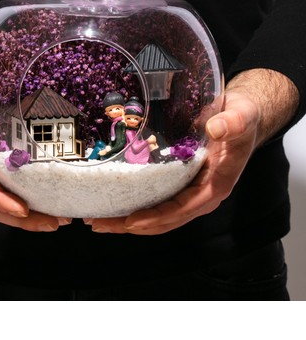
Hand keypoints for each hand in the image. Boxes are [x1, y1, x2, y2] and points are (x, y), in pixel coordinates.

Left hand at [84, 69, 298, 234]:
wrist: (241, 115)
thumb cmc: (242, 117)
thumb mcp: (241, 116)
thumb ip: (231, 123)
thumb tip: (216, 129)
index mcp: (216, 186)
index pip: (183, 209)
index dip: (158, 217)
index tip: (131, 221)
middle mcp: (201, 193)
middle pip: (164, 218)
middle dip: (131, 224)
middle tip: (99, 224)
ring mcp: (189, 189)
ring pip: (157, 212)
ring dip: (127, 217)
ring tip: (97, 218)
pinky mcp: (179, 180)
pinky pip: (156, 197)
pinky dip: (134, 201)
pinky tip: (112, 197)